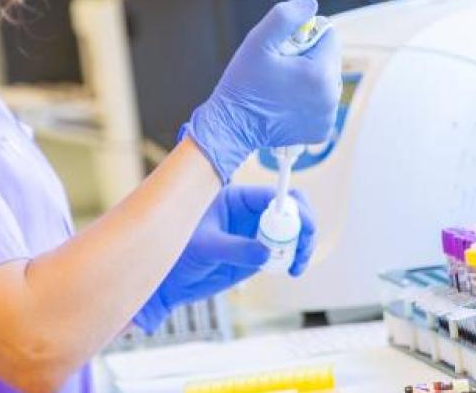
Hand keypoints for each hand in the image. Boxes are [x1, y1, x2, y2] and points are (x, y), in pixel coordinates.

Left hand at [133, 186, 316, 331]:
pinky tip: (290, 270)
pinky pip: (285, 252)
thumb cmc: (180, 254)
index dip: (292, 206)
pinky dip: (294, 259)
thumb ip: (235, 248)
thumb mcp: (204, 247)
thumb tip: (266, 252)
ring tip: (296, 265)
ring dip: (303, 245)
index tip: (302, 225)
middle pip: (290, 209)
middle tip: (303, 247)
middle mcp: (250, 212)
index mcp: (236, 198)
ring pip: (292, 232)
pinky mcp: (258, 254)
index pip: (273, 194)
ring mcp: (256, 233)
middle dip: (304, 225)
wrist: (171, 282)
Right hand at [185, 0, 341, 183]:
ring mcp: (327, 116)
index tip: (284, 47)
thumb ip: (285, 17)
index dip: (305, 35)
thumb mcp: (257, 42)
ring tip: (281, 84)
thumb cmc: (242, 85)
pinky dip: (308, 98)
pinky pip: (322, 102)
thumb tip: (311, 5)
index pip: (329, 35)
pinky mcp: (321, 130)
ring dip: (309, 76)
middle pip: (330, 57)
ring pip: (326, 79)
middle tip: (280, 66)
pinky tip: (286, 101)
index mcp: (319, 73)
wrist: (232, 127)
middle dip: (309, 56)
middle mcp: (330, 96)